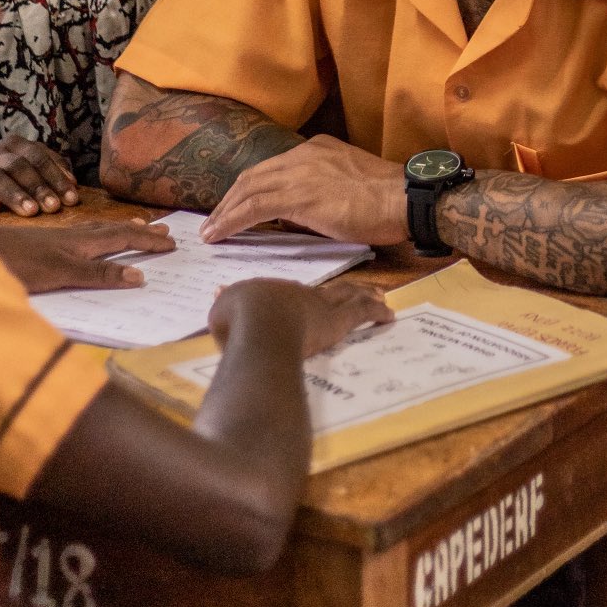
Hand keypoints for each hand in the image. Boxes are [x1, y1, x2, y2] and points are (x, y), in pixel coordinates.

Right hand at [0, 135, 78, 215]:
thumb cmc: (7, 174)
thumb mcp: (28, 165)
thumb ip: (52, 169)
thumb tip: (73, 183)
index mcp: (14, 145)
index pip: (38, 157)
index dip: (56, 176)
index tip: (72, 198)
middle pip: (18, 166)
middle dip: (38, 187)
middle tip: (54, 208)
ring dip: (14, 195)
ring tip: (31, 212)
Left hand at [0, 219, 174, 293]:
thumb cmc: (16, 263)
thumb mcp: (62, 273)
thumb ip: (98, 275)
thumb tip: (140, 276)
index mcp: (82, 242)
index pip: (124, 239)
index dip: (148, 242)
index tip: (172, 243)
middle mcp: (73, 237)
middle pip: (114, 231)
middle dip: (140, 231)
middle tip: (164, 229)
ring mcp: (57, 239)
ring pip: (98, 232)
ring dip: (121, 231)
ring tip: (136, 228)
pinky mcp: (42, 245)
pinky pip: (83, 236)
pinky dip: (98, 235)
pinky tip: (88, 239)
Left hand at [202, 135, 406, 245]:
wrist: (405, 199)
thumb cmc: (388, 200)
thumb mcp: (349, 185)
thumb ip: (321, 192)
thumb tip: (297, 215)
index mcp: (317, 149)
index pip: (272, 168)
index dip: (250, 188)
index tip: (237, 206)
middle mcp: (303, 154)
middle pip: (253, 175)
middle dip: (229, 199)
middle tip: (214, 221)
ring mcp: (299, 173)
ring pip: (247, 190)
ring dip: (224, 212)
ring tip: (211, 231)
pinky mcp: (297, 196)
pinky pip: (253, 208)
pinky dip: (231, 221)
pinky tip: (220, 234)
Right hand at [209, 273, 392, 357]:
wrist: (257, 320)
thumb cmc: (239, 318)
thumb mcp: (225, 310)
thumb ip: (226, 303)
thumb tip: (218, 294)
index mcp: (277, 293)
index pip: (296, 293)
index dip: (307, 294)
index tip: (313, 295)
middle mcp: (304, 294)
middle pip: (329, 288)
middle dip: (345, 287)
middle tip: (361, 285)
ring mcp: (323, 305)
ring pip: (350, 295)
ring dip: (365, 294)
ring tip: (379, 294)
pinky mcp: (338, 319)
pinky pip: (363, 313)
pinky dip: (377, 314)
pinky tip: (388, 315)